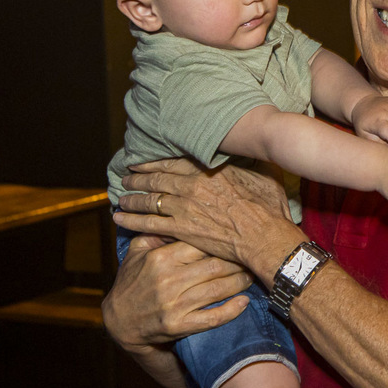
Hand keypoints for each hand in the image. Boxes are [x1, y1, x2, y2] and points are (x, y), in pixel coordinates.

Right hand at [102, 233, 253, 350]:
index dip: (222, 242)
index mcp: (161, 257)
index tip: (237, 239)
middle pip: (216, 266)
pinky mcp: (178, 326)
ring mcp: (174, 305)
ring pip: (218, 289)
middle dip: (238, 261)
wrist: (119, 321)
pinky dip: (232, 310)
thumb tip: (183, 215)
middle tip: (251, 257)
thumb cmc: (132, 281)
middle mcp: (169, 280)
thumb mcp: (137, 251)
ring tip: (251, 276)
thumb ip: (157, 231)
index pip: (201, 244)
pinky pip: (212, 318)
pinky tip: (244, 302)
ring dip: (240, 282)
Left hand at [112, 157, 303, 280]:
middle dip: (138, 178)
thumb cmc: (268, 208)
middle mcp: (191, 185)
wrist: (263, 236)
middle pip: (156, 179)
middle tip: (126, 177)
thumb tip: (255, 151)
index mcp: (208, 170)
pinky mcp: (181, 229)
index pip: (173, 162)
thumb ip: (252, 162)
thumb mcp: (264, 175)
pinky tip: (119, 218)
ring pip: (149, 200)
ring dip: (132, 198)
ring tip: (122, 197)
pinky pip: (148, 223)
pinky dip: (131, 220)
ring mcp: (183, 208)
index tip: (142, 162)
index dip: (154, 162)